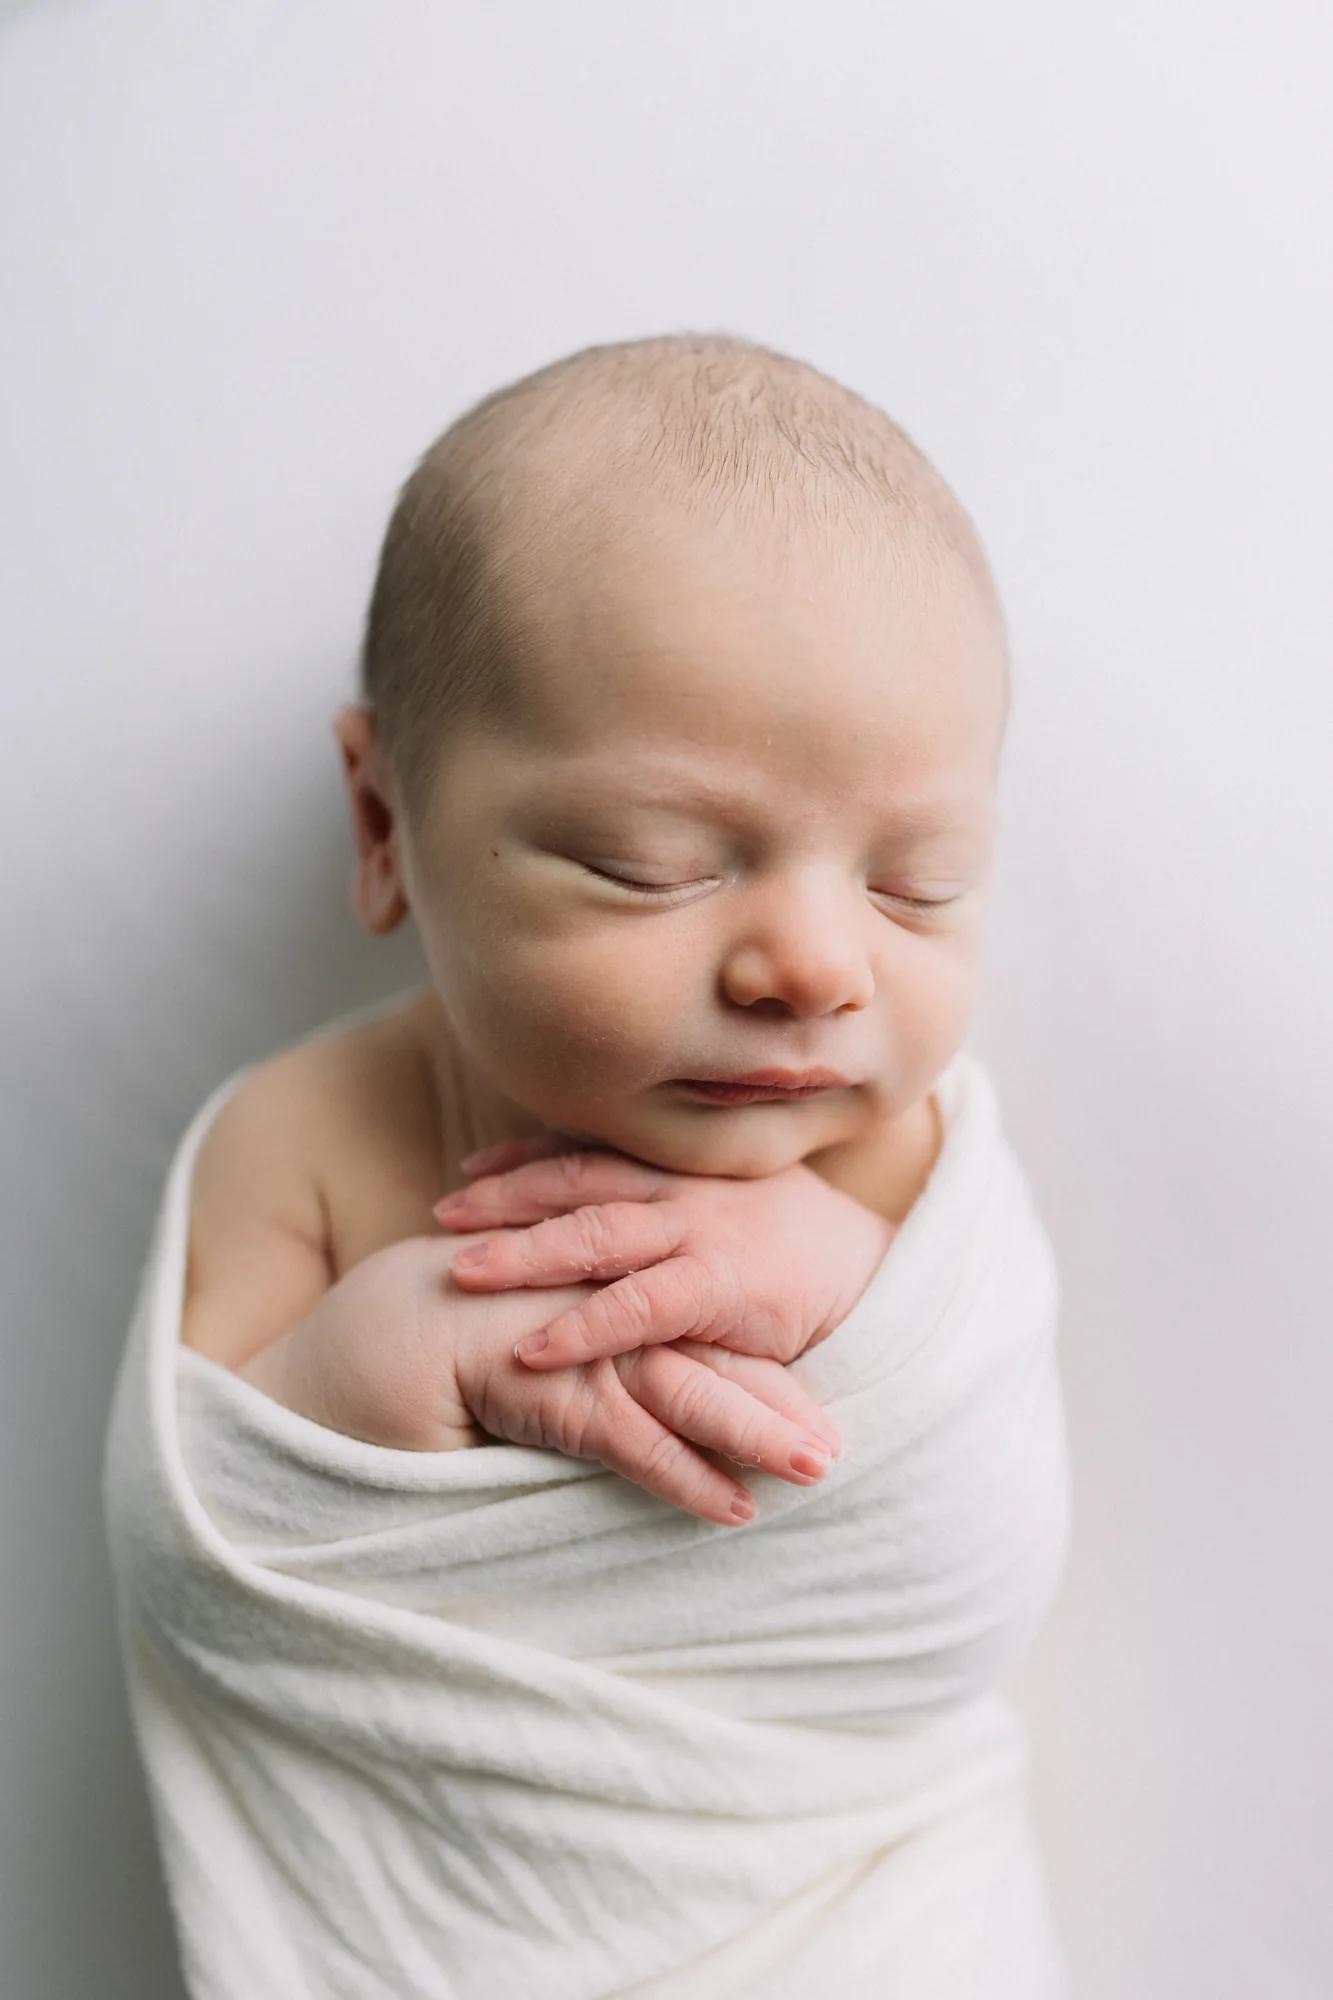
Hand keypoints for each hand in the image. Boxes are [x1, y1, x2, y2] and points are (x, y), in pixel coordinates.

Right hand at [237, 1227, 841, 1525]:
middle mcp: (590, 1300)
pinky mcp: (533, 1379)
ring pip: (678, 1385)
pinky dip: (681, 1474)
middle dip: (778, 1396)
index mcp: (592, 1285)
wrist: (346, 1341)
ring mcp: (565, 1336)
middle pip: (703, 1348)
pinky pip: (621, 1432)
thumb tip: (635, 1389)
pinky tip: (733, 1511)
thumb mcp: (521, 1349)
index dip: (759, 1364)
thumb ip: (581, 1361)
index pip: (693, 1323)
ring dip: (753, 1432)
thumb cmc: (425, 1345)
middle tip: (843, 1444)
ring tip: (819, 1473)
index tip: (821, 1403)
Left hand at [434, 1136, 893, 1374]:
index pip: (590, 1152)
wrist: (884, 1280)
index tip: (470, 1171)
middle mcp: (685, 1188)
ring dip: (521, 1253)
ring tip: (458, 1274)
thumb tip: (624, 1210)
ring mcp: (702, 1232)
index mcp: (686, 1166)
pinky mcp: (722, 1286)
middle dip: (502, 1198)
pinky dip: (580, 1327)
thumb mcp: (742, 1207)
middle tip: (442, 1213)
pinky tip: (531, 1348)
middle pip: (574, 1184)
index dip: (525, 1160)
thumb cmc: (807, 1251)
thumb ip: (681, 1202)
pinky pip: (635, 1307)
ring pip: (592, 1236)